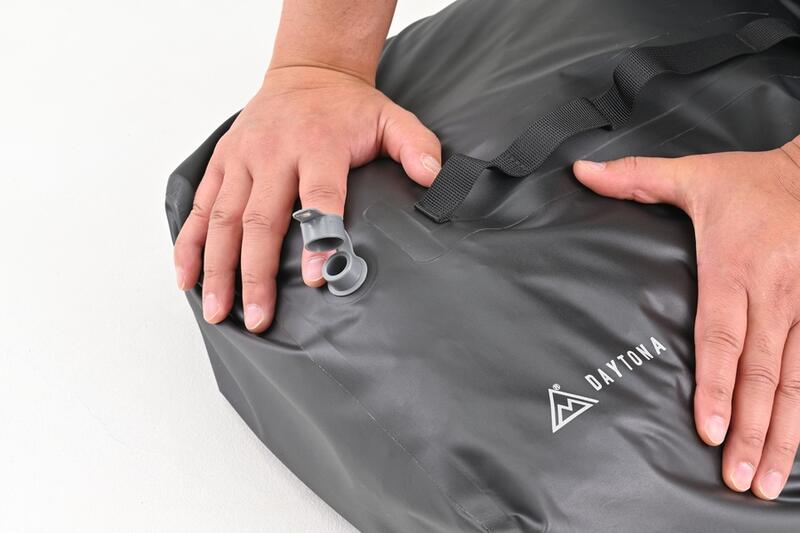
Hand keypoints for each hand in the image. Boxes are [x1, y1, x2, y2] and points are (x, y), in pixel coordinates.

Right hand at [173, 66, 440, 331]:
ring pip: (224, 219)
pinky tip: (187, 275)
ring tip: (217, 310)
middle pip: (260, 220)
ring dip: (218, 267)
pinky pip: (201, 206)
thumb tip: (434, 177)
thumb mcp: (391, 118)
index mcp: (318, 146)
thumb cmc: (347, 107)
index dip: (317, 239)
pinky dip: (190, 242)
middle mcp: (273, 154)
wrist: (307, 71)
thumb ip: (416, 146)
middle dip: (255, 274)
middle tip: (258, 318)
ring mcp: (242, 158)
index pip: (318, 197)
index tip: (317, 278)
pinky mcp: (222, 162)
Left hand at [573, 136, 799, 499]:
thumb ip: (636, 178)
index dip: (715, 386)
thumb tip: (581, 172)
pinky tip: (796, 443)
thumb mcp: (693, 174)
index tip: (709, 430)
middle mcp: (775, 295)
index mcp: (734, 269)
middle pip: (762, 373)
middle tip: (739, 477)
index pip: (722, 338)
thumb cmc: (751, 182)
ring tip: (768, 478)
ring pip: (798, 381)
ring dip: (783, 432)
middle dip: (751, 429)